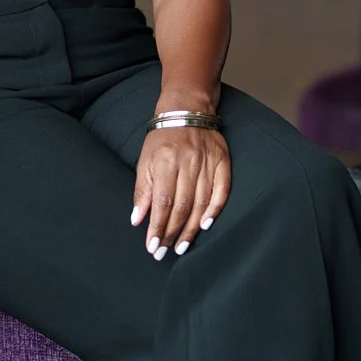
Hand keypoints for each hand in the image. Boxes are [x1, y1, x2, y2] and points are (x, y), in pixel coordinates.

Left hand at [130, 126, 229, 258]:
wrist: (187, 109)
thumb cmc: (162, 137)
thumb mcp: (145, 160)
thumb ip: (142, 191)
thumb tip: (137, 220)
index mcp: (166, 161)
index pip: (162, 202)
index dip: (158, 227)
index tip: (153, 246)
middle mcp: (188, 162)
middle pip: (182, 206)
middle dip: (172, 232)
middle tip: (165, 251)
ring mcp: (208, 162)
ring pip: (201, 202)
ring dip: (191, 228)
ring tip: (182, 246)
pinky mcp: (223, 161)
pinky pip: (222, 190)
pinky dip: (215, 209)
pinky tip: (206, 225)